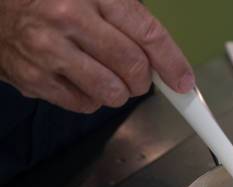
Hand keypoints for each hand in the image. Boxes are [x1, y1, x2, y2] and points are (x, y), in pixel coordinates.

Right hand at [0, 0, 193, 112]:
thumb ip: (126, 19)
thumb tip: (164, 58)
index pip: (148, 33)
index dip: (173, 62)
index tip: (184, 80)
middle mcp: (69, 18)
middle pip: (133, 67)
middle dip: (144, 80)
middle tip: (139, 77)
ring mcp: (48, 50)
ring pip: (111, 92)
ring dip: (118, 92)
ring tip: (106, 76)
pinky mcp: (33, 77)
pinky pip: (83, 105)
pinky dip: (91, 99)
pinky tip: (80, 80)